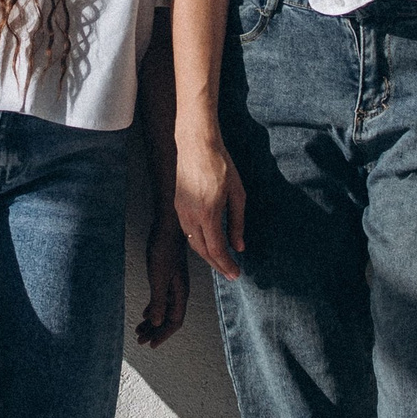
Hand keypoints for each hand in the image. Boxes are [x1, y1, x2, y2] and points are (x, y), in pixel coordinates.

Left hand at [136, 218, 190, 346]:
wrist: (167, 227)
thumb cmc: (164, 250)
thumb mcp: (159, 277)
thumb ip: (158, 300)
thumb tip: (156, 323)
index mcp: (180, 293)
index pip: (174, 321)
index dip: (163, 335)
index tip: (150, 344)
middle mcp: (179, 291)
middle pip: (168, 318)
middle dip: (155, 331)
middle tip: (140, 340)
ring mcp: (173, 284)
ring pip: (164, 309)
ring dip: (152, 321)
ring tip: (139, 330)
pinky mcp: (167, 276)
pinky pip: (161, 299)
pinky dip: (153, 308)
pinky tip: (145, 313)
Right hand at [174, 126, 245, 281]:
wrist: (196, 144)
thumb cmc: (220, 164)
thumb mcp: (237, 194)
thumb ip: (237, 222)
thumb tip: (239, 246)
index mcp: (208, 213)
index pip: (216, 249)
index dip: (226, 265)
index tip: (236, 273)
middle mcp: (191, 216)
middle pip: (203, 251)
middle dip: (218, 265)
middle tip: (230, 273)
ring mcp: (181, 211)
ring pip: (194, 243)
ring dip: (208, 255)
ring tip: (221, 262)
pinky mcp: (178, 205)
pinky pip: (188, 232)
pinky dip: (199, 242)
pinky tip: (209, 243)